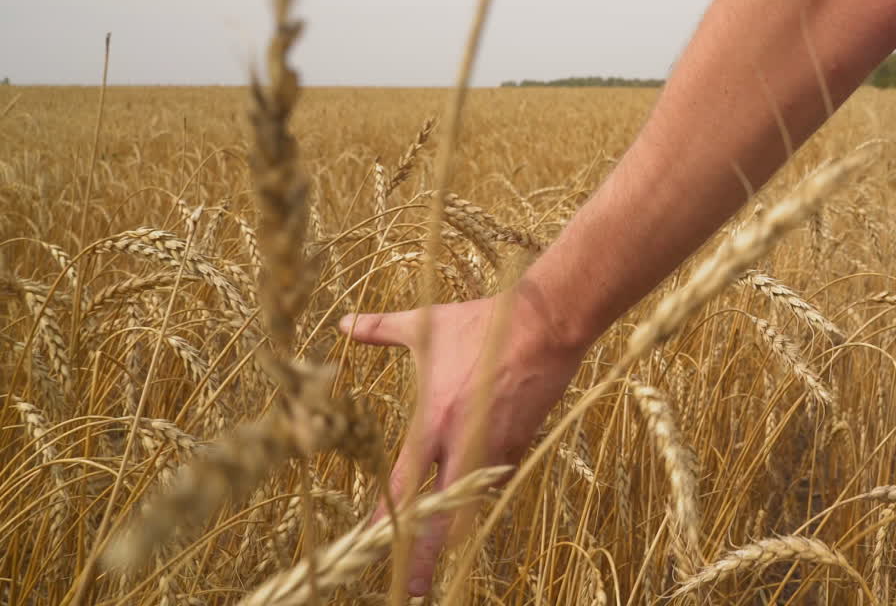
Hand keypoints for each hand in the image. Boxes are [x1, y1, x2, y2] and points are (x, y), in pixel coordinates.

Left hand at [339, 289, 585, 595]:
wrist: (546, 325)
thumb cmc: (484, 323)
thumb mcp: (428, 324)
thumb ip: (381, 328)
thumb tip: (343, 322)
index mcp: (434, 420)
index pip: (404, 481)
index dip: (387, 518)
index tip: (371, 545)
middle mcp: (464, 443)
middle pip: (441, 513)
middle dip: (425, 554)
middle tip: (411, 588)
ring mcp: (496, 448)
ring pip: (471, 504)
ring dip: (453, 533)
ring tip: (436, 564)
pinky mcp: (520, 445)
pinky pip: (494, 481)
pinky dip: (479, 498)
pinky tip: (468, 513)